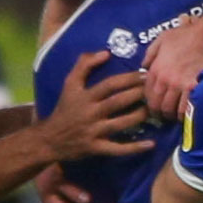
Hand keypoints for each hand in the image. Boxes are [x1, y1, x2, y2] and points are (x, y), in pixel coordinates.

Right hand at [39, 52, 155, 160]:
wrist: (49, 139)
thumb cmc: (64, 109)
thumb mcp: (69, 84)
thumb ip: (84, 64)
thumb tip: (106, 53)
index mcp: (84, 96)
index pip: (110, 84)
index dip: (129, 79)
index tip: (145, 74)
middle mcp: (90, 113)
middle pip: (118, 102)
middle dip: (137, 95)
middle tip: (153, 90)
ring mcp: (93, 132)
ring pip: (120, 123)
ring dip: (139, 116)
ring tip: (152, 110)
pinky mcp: (96, 148)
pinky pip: (118, 149)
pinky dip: (135, 148)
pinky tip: (151, 144)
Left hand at [140, 9, 202, 119]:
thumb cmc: (186, 35)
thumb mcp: (162, 39)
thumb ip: (151, 53)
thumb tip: (144, 66)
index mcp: (156, 69)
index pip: (147, 93)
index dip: (150, 101)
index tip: (154, 104)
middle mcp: (165, 80)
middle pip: (157, 105)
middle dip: (159, 112)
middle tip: (164, 114)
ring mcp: (180, 86)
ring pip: (170, 109)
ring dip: (171, 115)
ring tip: (175, 116)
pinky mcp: (194, 89)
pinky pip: (186, 108)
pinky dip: (184, 114)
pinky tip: (186, 114)